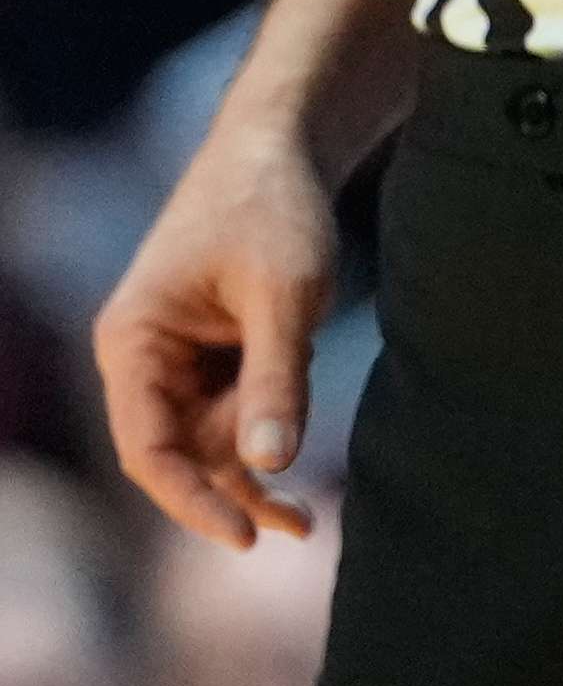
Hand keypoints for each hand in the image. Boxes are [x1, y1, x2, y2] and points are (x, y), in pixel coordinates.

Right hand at [94, 119, 339, 548]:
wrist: (285, 147)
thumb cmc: (274, 209)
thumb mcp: (285, 295)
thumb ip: (277, 379)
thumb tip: (272, 465)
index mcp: (133, 343)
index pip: (148, 447)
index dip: (191, 500)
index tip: (242, 539)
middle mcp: (142, 357)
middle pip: (179, 451)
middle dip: (231, 490)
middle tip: (299, 527)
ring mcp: (175, 358)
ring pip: (207, 439)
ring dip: (251, 473)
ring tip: (305, 522)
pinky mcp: (213, 353)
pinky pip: (229, 413)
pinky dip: (262, 439)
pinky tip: (294, 482)